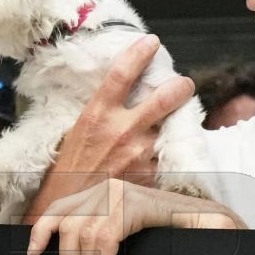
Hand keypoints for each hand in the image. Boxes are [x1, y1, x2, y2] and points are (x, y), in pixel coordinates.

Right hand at [25, 36, 193, 218]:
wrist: (69, 212)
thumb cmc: (70, 172)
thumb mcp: (79, 131)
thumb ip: (104, 113)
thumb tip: (125, 97)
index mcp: (97, 114)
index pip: (122, 72)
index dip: (140, 52)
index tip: (151, 43)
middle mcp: (121, 129)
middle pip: (166, 96)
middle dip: (181, 87)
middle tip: (184, 85)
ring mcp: (139, 152)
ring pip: (167, 128)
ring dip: (168, 127)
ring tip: (164, 129)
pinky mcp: (149, 174)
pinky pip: (162, 158)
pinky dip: (160, 156)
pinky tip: (150, 160)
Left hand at [27, 178, 241, 254]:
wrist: (208, 222)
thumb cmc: (169, 229)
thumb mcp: (128, 228)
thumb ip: (103, 232)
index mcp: (104, 191)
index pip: (61, 208)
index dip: (42, 230)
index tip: (32, 251)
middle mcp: (108, 187)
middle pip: (67, 225)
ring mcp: (121, 194)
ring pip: (83, 236)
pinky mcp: (132, 205)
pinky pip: (104, 239)